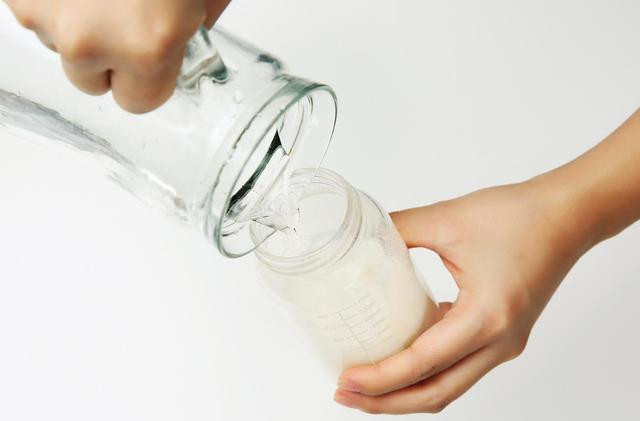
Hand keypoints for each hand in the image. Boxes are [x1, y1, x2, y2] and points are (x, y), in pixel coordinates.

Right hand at [5, 0, 229, 112]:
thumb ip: (196, 28)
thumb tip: (185, 45)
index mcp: (147, 46)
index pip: (139, 102)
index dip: (149, 78)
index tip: (154, 57)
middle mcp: (88, 39)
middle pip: (90, 81)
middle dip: (110, 56)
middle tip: (127, 11)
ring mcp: (42, 9)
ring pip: (57, 43)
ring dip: (78, 21)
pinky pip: (35, 7)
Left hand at [334, 179, 591, 413]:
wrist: (567, 214)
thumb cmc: (521, 215)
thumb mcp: (447, 219)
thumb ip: (398, 230)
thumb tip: (361, 242)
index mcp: (486, 317)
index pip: (423, 363)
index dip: (380, 378)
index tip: (346, 380)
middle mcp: (499, 341)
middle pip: (436, 393)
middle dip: (387, 401)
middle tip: (345, 394)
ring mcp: (504, 343)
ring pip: (449, 385)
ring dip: (406, 391)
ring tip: (366, 383)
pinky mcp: (503, 334)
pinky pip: (460, 366)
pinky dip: (427, 372)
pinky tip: (399, 357)